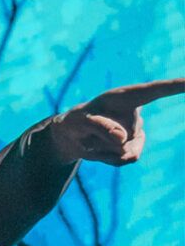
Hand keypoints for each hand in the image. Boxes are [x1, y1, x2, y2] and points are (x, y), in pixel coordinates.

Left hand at [49, 79, 183, 164]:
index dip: (176, 86)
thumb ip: (99, 126)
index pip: (155, 90)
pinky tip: (100, 151)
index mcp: (125, 96)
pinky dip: (107, 160)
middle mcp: (135, 112)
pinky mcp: (134, 148)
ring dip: (102, 151)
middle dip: (99, 139)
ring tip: (92, 141)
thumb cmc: (74, 122)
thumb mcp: (78, 122)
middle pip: (120, 134)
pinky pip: (124, 160)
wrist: (71, 137)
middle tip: (85, 134)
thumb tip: (123, 139)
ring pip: (122, 150)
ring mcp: (137, 131)